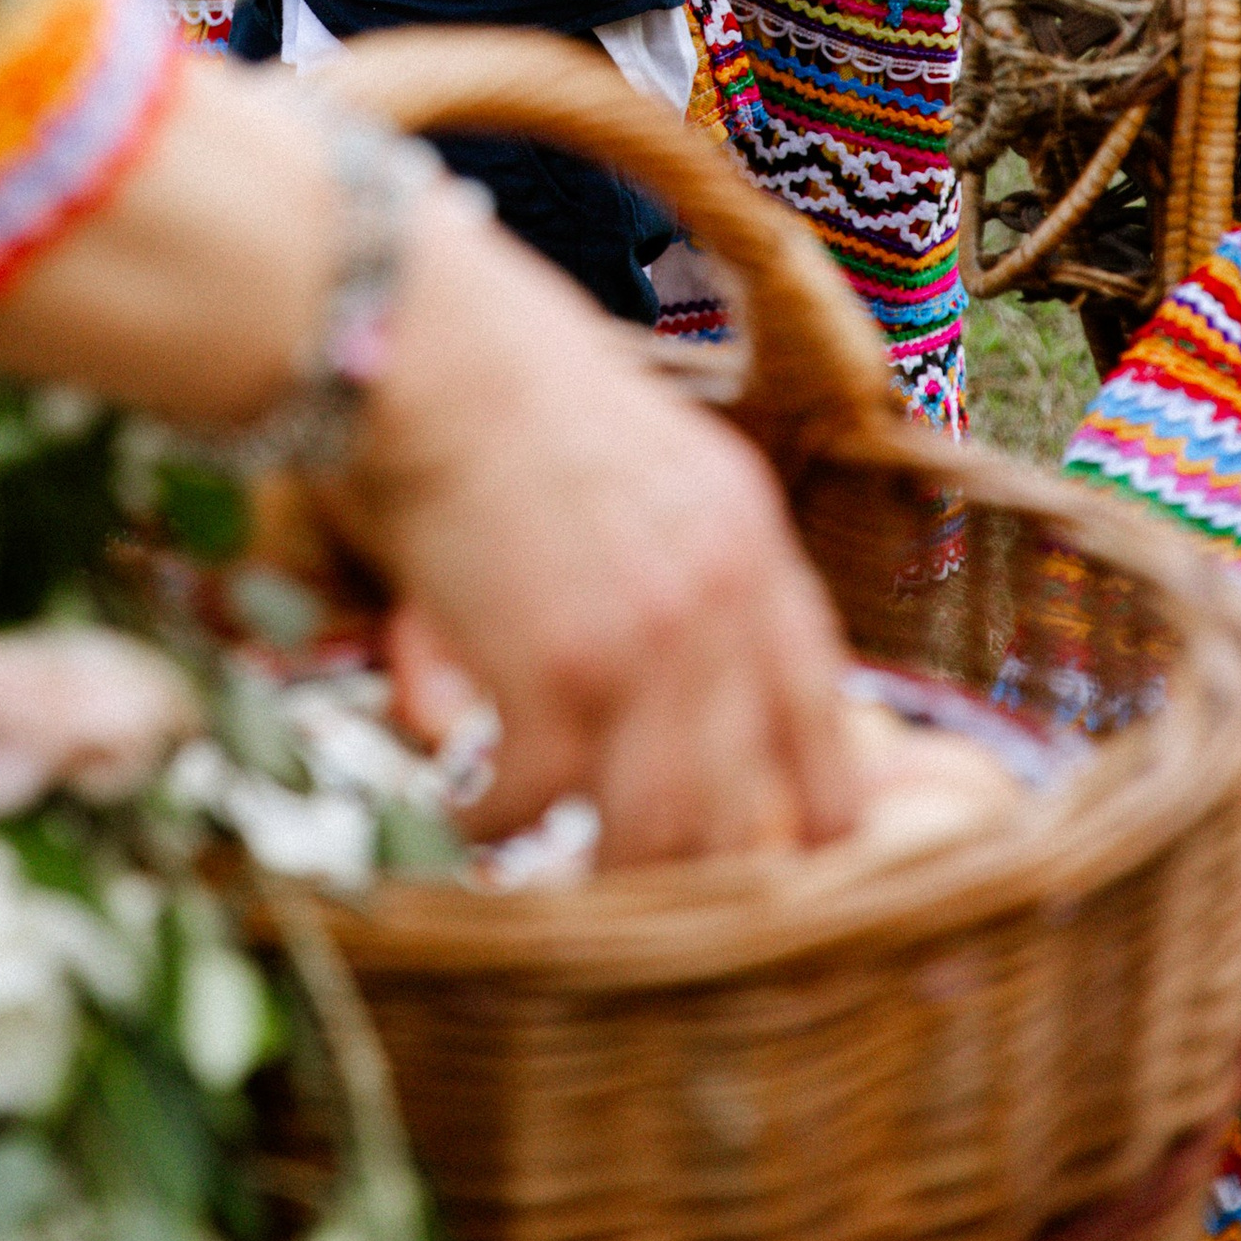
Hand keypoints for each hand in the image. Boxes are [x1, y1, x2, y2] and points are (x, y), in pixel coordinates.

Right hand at [0, 50, 858, 864]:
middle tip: (639, 907)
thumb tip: (632, 704)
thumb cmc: (491, 379)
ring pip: (664, 835)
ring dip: (597, 874)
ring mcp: (652, 641)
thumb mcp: (626, 460)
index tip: (780, 867)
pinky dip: (496, 829)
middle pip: (755, 807)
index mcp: (748, 536)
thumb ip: (655, 573)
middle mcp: (725, 596)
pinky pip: (542, 805)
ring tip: (541, 877)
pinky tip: (459, 821)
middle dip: (701, 877)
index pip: (822, 715)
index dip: (809, 810)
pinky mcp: (561, 670)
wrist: (417, 333)